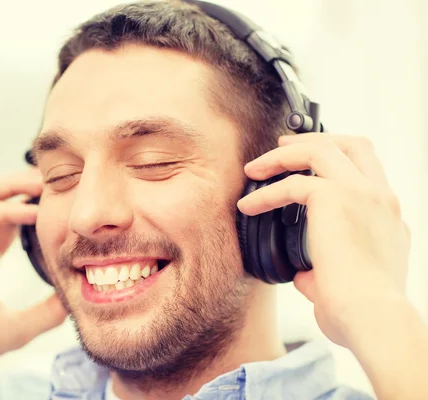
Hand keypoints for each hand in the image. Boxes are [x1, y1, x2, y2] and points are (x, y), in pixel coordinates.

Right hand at [0, 168, 66, 387]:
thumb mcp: (15, 327)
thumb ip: (45, 312)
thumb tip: (74, 301)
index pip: (6, 219)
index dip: (31, 205)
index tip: (59, 199)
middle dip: (21, 183)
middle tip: (54, 180)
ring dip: (11, 184)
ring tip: (42, 183)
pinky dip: (3, 209)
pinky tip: (30, 212)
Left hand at [237, 133, 410, 347]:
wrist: (372, 319)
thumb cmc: (361, 311)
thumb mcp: (349, 280)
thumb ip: (325, 268)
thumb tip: (304, 273)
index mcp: (387, 215)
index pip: (367, 171)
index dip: (336, 161)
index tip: (307, 166)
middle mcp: (380, 198)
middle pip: (352, 144)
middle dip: (314, 139)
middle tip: (282, 147)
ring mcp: (362, 193)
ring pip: (321, 149)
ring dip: (283, 155)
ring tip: (255, 167)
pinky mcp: (336, 198)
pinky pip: (292, 183)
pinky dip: (265, 193)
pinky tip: (248, 206)